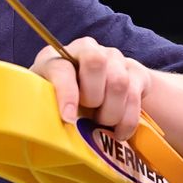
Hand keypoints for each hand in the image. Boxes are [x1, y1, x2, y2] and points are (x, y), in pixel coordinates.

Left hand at [32, 37, 150, 141]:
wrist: (96, 92)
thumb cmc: (65, 101)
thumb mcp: (49, 101)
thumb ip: (47, 109)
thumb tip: (53, 130)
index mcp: (57, 57)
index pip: (62, 67)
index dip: (66, 93)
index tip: (68, 118)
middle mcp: (86, 50)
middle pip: (95, 62)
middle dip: (93, 97)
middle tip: (89, 117)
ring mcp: (113, 58)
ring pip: (119, 82)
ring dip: (111, 112)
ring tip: (103, 125)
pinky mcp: (134, 71)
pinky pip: (135, 96)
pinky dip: (128, 120)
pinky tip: (119, 132)